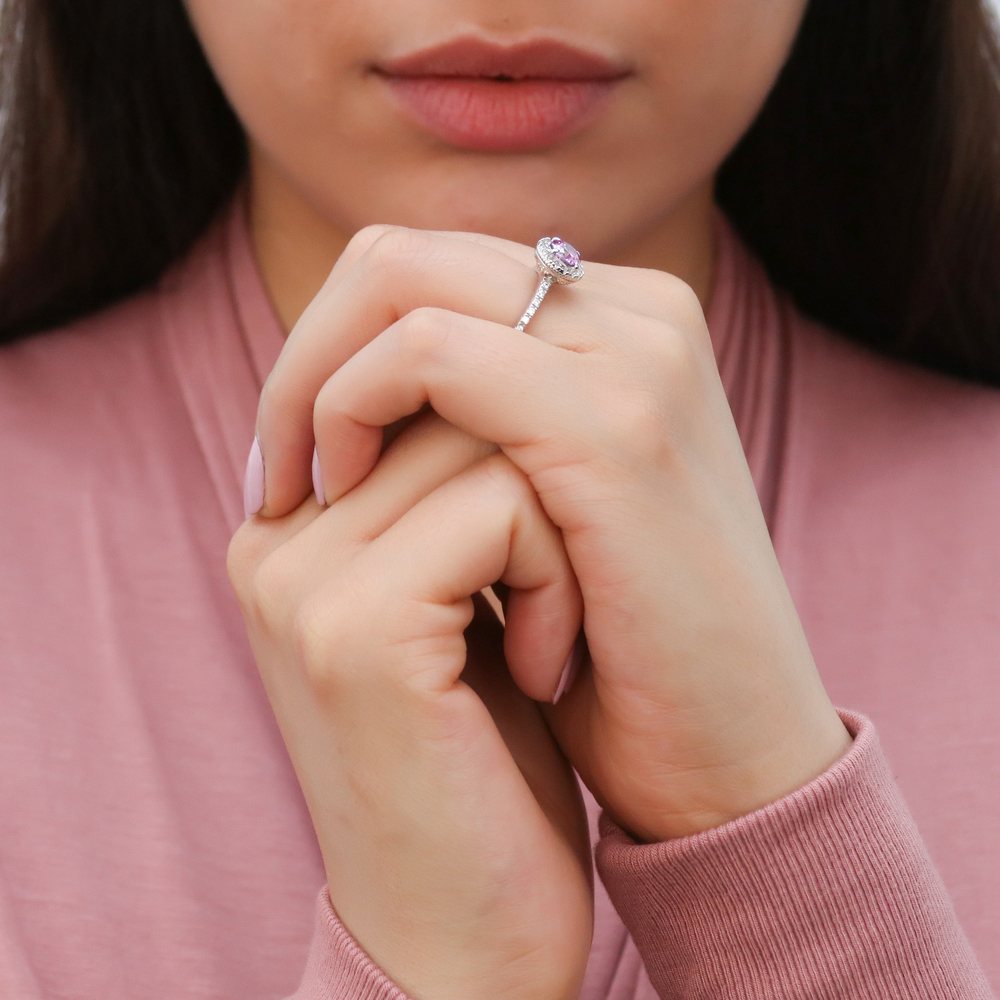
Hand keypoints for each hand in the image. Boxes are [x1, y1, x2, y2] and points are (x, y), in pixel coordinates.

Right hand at [228, 410, 593, 999]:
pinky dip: (558, 576)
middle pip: (443, 390)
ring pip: (483, 436)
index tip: (541, 535)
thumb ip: (440, 495)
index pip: (405, 379)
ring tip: (552, 633)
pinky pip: (502, 507)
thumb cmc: (482, 764)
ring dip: (557, 527)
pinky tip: (548, 667)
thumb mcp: (451, 607)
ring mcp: (303, 580)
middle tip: (552, 589)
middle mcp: (277, 539)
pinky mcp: (357, 627)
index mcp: (291, 528)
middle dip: (529, 475)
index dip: (501, 441)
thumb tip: (493, 382)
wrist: (463, 937)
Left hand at [253, 223, 852, 844]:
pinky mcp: (614, 423)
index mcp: (622, 326)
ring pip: (403, 283)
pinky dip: (355, 412)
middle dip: (308, 354)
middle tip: (275, 467)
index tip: (291, 456)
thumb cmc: (623, 650)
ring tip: (307, 498)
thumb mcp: (546, 509)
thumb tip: (353, 386)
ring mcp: (636, 356)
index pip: (427, 271)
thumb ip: (481, 426)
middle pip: (401, 256)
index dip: (334, 349)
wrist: (731, 756)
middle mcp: (638, 314)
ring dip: (318, 386)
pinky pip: (429, 354)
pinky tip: (342, 503)